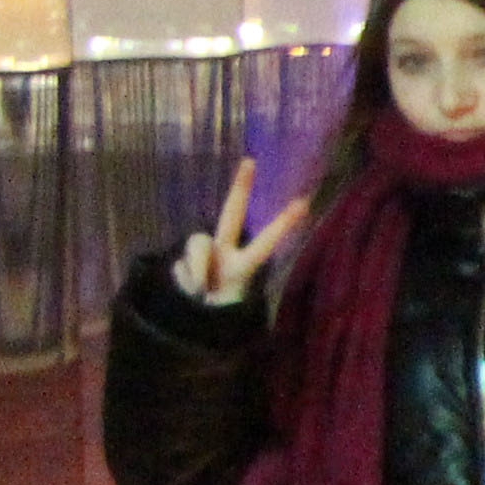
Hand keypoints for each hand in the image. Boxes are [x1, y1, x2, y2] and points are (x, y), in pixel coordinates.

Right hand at [171, 157, 306, 305]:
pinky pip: (179, 266)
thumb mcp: (224, 304)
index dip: (283, 224)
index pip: (266, 241)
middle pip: (232, 213)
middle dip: (240, 188)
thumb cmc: (217, 313)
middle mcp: (223, 250)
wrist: (191, 323)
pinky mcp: (179, 260)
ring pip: (197, 244)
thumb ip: (212, 278)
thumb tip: (196, 266)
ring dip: (198, 270)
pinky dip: (184, 282)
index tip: (305, 202)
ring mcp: (201, 253)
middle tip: (251, 161)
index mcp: (243, 263)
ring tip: (202, 292)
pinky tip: (188, 292)